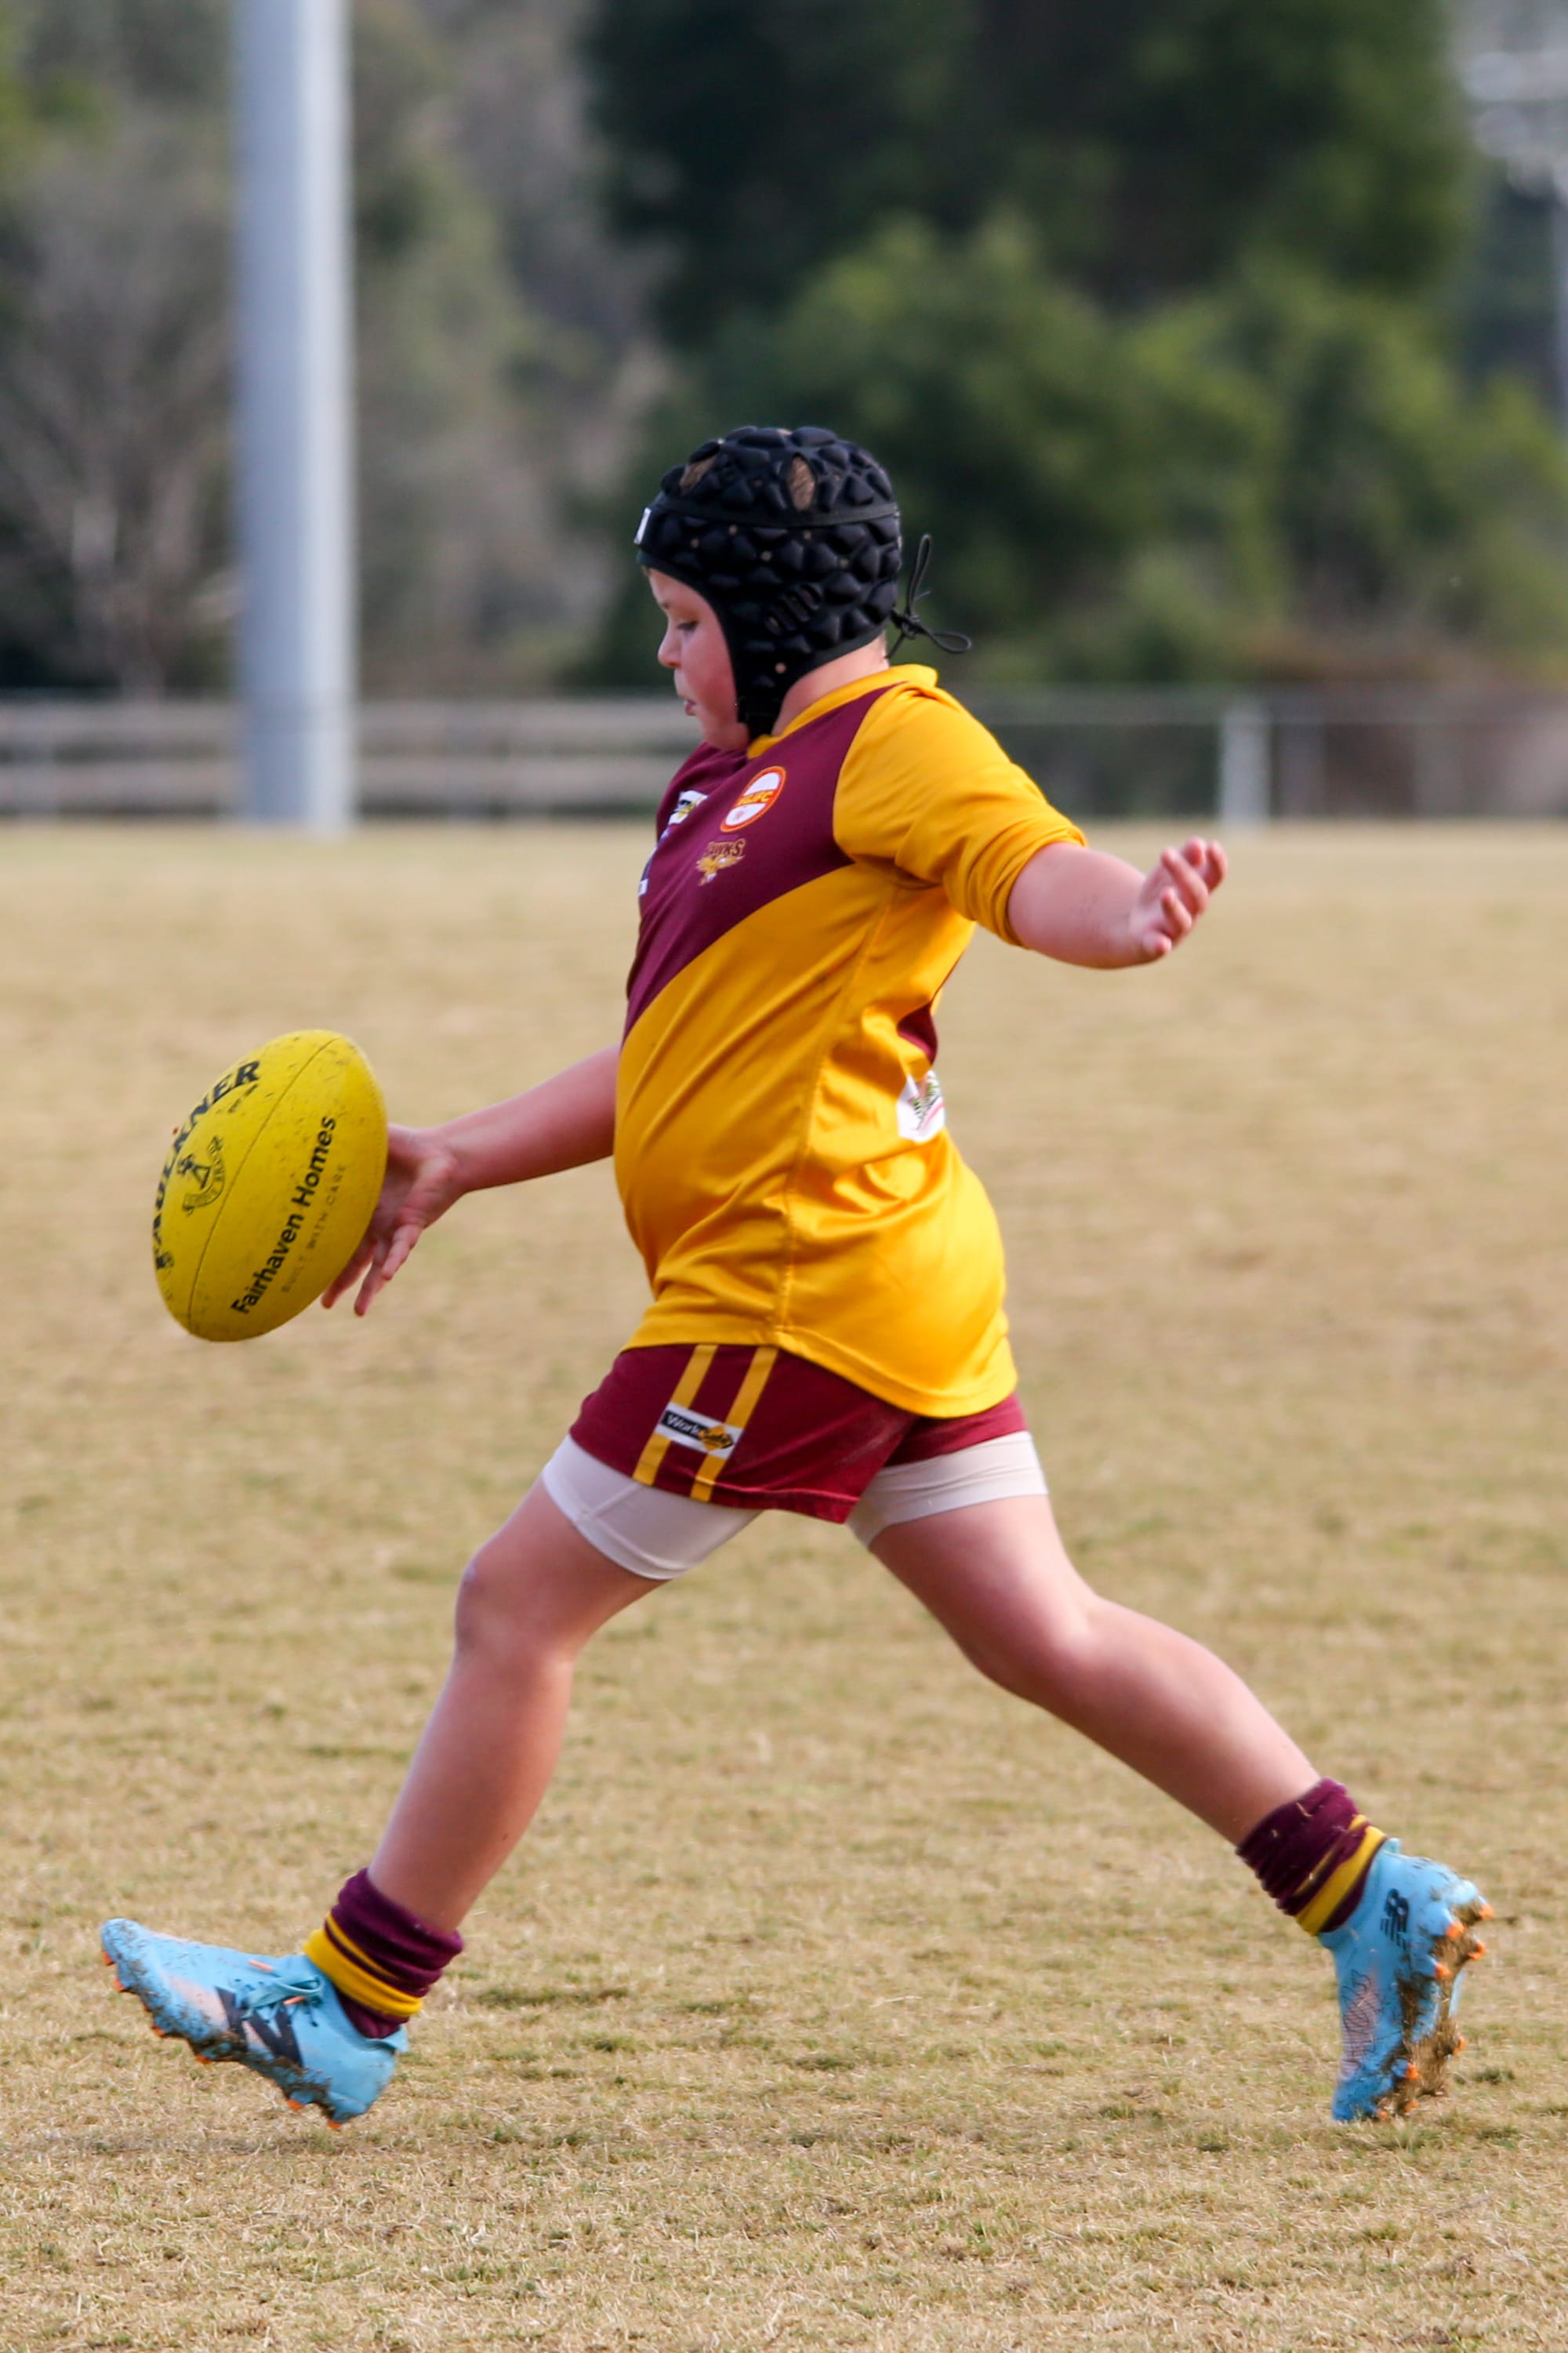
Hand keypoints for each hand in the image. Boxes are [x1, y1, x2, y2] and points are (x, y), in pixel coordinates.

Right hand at [321, 1123, 465, 1317]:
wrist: (441, 1152)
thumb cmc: (404, 1146)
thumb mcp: (364, 1142)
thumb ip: (338, 1139)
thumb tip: (305, 1121)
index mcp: (358, 1210)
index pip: (334, 1238)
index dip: (319, 1254)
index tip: (298, 1271)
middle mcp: (374, 1226)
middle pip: (352, 1261)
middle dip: (339, 1284)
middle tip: (323, 1305)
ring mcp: (393, 1229)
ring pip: (378, 1265)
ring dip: (368, 1288)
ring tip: (358, 1311)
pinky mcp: (413, 1225)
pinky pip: (401, 1247)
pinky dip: (393, 1261)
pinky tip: (385, 1277)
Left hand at [1127, 836, 1226, 960]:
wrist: (1140, 926)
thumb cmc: (1163, 893)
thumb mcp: (1170, 871)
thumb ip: (1186, 856)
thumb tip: (1199, 844)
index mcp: (1199, 891)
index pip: (1215, 877)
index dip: (1217, 863)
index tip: (1213, 846)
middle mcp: (1192, 911)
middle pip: (1195, 893)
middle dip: (1183, 873)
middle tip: (1165, 853)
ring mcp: (1175, 929)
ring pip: (1181, 920)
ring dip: (1174, 907)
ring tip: (1166, 893)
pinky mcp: (1154, 944)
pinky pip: (1159, 946)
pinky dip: (1161, 945)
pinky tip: (1162, 943)